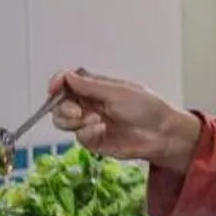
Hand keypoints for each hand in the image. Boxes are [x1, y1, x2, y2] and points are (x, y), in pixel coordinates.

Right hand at [49, 70, 200, 172]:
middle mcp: (89, 104)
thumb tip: (67, 75)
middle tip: (77, 112)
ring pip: (63, 121)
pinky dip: (87, 133)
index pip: (67, 81)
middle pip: (59, 103)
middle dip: (63, 107)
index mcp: (95, 87)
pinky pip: (78, 137)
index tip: (54, 88)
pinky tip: (103, 130)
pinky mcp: (93, 140)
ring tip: (96, 121)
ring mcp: (89, 122)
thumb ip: (90, 86)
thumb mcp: (118, 92)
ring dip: (74, 122)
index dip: (57, 83)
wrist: (161, 134)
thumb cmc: (147, 108)